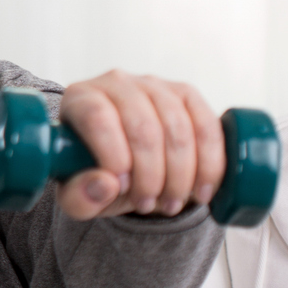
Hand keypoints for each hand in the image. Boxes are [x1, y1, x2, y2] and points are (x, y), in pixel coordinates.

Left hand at [55, 70, 225, 219]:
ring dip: (179, 176)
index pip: (97, 117)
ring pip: (177, 129)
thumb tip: (106, 185)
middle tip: (148, 205)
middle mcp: (116, 82)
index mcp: (81, 98)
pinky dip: (209, 164)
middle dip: (150, 176)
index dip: (113, 155)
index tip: (122, 187)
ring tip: (170, 203)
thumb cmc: (96, 173)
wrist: (124, 162)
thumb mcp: (78, 195)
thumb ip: (80, 196)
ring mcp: (154, 85)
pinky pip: (206, 127)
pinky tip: (201, 191)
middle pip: (142, 127)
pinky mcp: (186, 94)